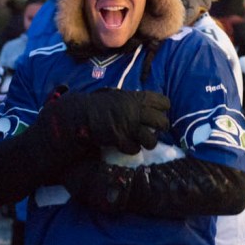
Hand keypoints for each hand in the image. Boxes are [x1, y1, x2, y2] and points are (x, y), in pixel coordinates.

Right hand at [39, 88, 169, 155]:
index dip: (163, 109)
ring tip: (143, 142)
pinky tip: (127, 145)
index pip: (164, 102)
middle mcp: (136, 110)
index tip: (158, 113)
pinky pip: (134, 148)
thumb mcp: (119, 96)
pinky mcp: (120, 139)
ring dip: (148, 142)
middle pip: (162, 122)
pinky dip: (132, 149)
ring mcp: (129, 125)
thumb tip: (148, 107)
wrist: (81, 113)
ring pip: (151, 140)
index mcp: (137, 97)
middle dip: (161, 129)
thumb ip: (134, 100)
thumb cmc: (100, 104)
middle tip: (155, 131)